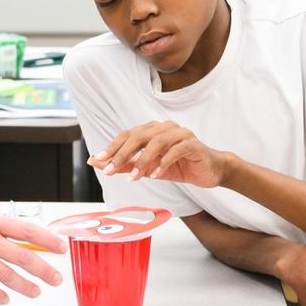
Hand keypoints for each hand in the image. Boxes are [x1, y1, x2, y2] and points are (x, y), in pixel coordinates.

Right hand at [0, 199, 65, 304]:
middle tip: (57, 279)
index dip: (48, 240)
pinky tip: (6, 299)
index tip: (62, 248)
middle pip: (23, 257)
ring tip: (36, 293)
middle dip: (44, 270)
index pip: (28, 231)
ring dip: (25, 286)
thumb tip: (6, 231)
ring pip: (6, 274)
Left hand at [90, 120, 229, 187]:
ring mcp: (180, 134)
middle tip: (111, 170)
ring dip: (143, 160)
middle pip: (139, 136)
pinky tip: (155, 174)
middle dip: (122, 154)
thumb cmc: (178, 166)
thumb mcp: (148, 168)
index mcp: (152, 130)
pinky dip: (164, 162)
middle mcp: (165, 127)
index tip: (98, 161)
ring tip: (135, 177)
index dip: (112, 147)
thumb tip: (96, 163)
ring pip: (157, 142)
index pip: (128, 135)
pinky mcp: (193, 144)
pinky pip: (177, 150)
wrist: (209, 171)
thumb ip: (125, 165)